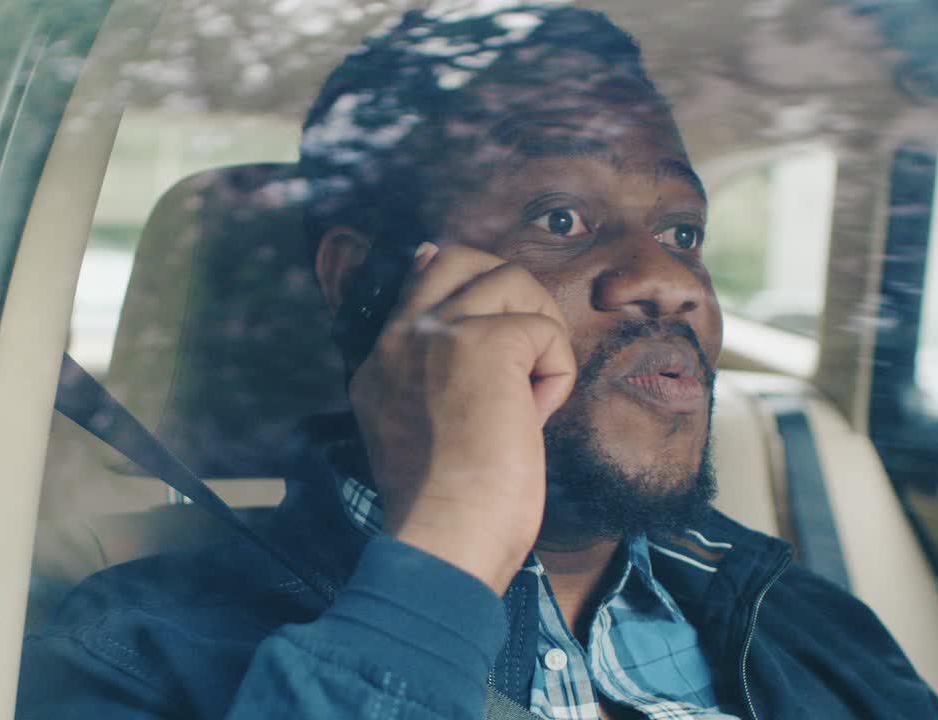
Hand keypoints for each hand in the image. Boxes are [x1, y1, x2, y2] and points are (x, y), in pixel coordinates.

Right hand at [348, 242, 574, 593]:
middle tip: (527, 345)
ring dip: (539, 333)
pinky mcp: (489, 344)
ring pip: (512, 282)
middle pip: (463, 258)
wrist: (445, 534)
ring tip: (532, 391)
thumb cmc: (442, 503)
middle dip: (509, 291)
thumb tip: (466, 336)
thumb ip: (427, 377)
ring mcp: (442, 333)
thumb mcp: (413, 428)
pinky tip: (536, 415)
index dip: (466, 284)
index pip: (421, 280)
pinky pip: (545, 332)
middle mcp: (404, 335)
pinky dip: (556, 374)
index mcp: (381, 359)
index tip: (485, 311)